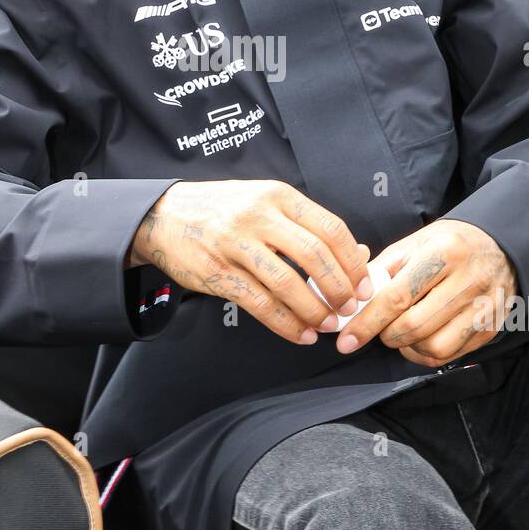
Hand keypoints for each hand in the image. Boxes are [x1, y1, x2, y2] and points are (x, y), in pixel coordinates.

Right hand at [126, 179, 372, 345]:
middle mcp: (257, 215)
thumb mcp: (267, 204)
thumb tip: (359, 254)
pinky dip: (286, 324)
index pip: (330, 228)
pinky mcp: (217, 273)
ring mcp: (235, 244)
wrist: (163, 215)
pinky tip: (301, 334)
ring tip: (328, 324)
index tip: (364, 285)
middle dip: (339, 288)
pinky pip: (260, 304)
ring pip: (288, 283)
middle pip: (314, 255)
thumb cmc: (223, 210)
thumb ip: (309, 226)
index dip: (353, 261)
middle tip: (350, 308)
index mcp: (277, 195)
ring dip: (315, 309)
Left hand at [331, 219, 517, 365]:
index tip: (347, 339)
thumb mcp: (414, 243)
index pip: (398, 297)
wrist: (500, 246)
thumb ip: (382, 269)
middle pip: (414, 326)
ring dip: (407, 347)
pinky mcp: (491, 328)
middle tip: (379, 328)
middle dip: (386, 335)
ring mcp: (484, 308)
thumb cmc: (448, 245)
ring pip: (433, 347)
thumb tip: (352, 298)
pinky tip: (421, 339)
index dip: (367, 322)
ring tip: (402, 332)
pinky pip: (450, 355)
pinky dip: (426, 354)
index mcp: (443, 253)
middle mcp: (468, 281)